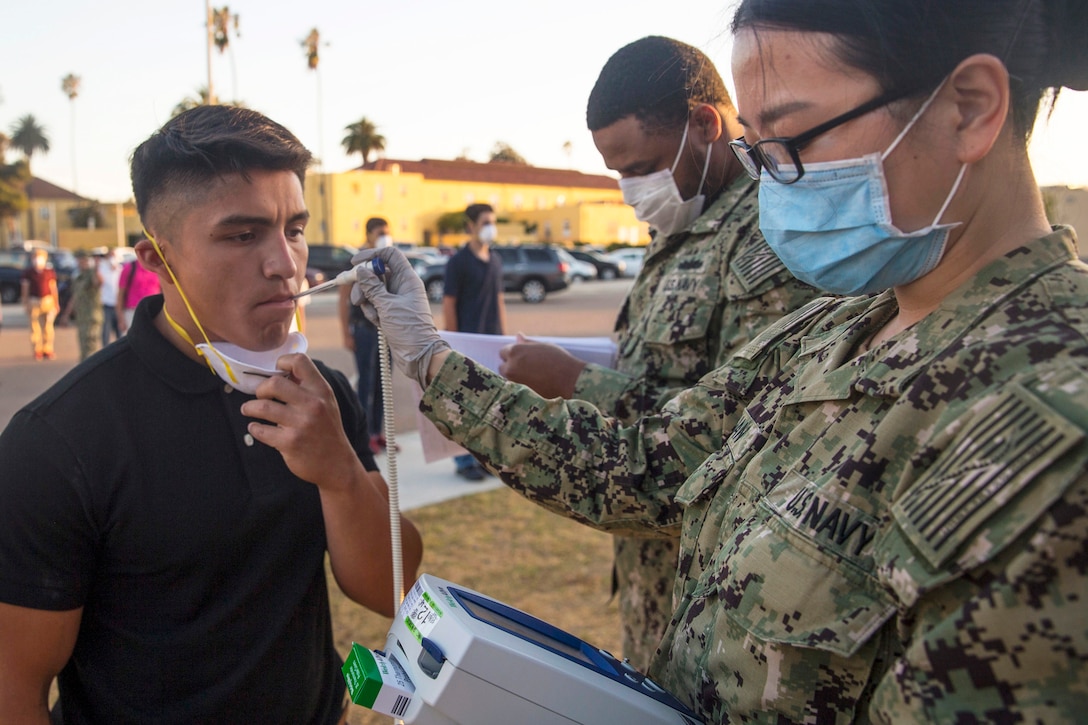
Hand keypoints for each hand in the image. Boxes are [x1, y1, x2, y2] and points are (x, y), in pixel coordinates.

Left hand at [240, 353, 362, 488]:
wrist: (337, 464)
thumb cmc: (327, 430)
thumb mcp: (326, 403)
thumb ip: (308, 387)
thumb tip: (282, 370)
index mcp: (321, 391)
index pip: (299, 361)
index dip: (282, 362)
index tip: (275, 370)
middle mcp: (313, 404)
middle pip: (274, 383)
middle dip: (261, 389)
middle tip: (260, 396)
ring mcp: (301, 424)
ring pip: (262, 407)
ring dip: (250, 408)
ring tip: (248, 410)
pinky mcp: (290, 443)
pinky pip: (261, 430)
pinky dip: (254, 428)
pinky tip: (256, 428)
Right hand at [349, 247, 449, 387]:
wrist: (419, 356)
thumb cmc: (410, 330)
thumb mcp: (388, 306)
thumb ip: (372, 287)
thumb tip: (360, 271)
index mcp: (408, 279)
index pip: (390, 255)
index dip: (372, 255)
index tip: (355, 263)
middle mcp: (402, 286)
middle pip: (376, 273)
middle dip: (363, 285)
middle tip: (357, 299)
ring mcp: (396, 299)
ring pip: (372, 290)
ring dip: (367, 301)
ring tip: (373, 315)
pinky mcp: (390, 312)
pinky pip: (374, 304)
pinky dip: (372, 312)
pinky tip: (378, 323)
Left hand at [499, 334, 586, 398]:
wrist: (570, 380)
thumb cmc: (559, 360)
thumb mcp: (543, 346)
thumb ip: (527, 343)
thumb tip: (517, 336)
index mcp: (515, 351)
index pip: (503, 352)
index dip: (513, 354)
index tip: (522, 358)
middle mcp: (510, 367)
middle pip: (502, 366)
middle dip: (511, 366)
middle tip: (527, 368)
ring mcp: (514, 382)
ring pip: (507, 379)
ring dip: (514, 378)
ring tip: (531, 377)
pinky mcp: (519, 394)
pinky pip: (515, 389)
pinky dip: (520, 387)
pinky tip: (533, 385)